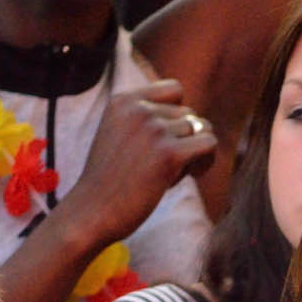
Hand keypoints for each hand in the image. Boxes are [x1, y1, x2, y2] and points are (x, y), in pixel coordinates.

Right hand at [59, 81, 217, 247]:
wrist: (91, 212)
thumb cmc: (111, 179)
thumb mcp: (121, 136)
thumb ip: (149, 119)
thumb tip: (199, 121)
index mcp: (123, 100)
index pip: (175, 89)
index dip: (178, 114)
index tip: (165, 138)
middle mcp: (138, 109)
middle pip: (190, 114)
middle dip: (184, 139)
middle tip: (160, 164)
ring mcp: (153, 130)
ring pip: (202, 130)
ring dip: (192, 154)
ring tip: (167, 172)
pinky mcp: (169, 154)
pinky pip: (209, 145)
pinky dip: (205, 162)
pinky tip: (187, 177)